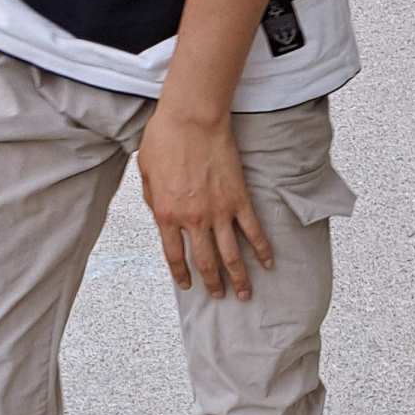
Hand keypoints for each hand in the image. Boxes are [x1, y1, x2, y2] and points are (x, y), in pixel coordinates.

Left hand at [136, 103, 272, 299]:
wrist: (191, 118)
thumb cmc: (165, 138)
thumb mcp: (146, 172)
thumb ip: (154, 201)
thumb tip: (162, 217)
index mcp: (167, 214)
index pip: (174, 256)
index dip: (181, 274)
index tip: (188, 285)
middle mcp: (194, 220)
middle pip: (206, 263)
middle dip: (213, 284)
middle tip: (219, 295)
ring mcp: (219, 212)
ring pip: (231, 256)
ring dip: (239, 279)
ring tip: (245, 294)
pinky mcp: (239, 200)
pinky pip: (253, 232)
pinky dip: (262, 250)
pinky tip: (268, 264)